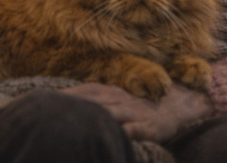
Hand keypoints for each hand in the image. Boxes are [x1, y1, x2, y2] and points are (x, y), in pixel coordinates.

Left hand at [62, 82, 212, 142]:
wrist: (180, 106)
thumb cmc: (141, 108)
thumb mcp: (118, 101)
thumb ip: (97, 102)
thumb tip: (65, 105)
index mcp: (111, 93)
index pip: (85, 92)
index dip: (66, 95)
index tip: (46, 99)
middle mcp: (122, 99)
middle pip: (93, 101)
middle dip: (73, 105)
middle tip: (52, 111)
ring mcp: (136, 113)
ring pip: (113, 114)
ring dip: (96, 117)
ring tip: (78, 123)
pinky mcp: (152, 127)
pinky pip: (138, 129)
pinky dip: (127, 131)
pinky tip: (118, 135)